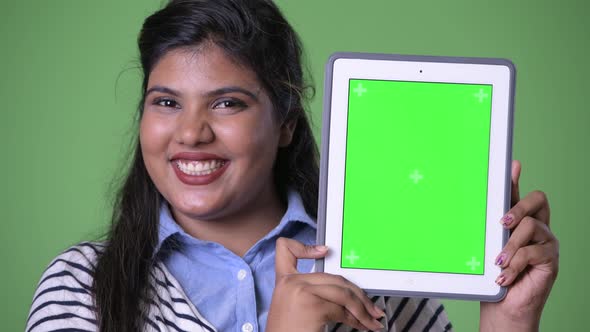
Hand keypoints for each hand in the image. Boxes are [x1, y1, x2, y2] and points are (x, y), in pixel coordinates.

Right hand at [266, 237, 384, 331]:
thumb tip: (343, 292)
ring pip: (343, 294)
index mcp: (283, 281)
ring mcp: (302, 291)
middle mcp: (290, 282)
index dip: (305, 246)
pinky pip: (342, 311)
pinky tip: (361, 326)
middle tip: (371, 308)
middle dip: (357, 294)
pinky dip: (356, 320)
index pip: (285, 249)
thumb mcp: (291, 307)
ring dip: (362, 308)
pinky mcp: (313, 306)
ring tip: (372, 320)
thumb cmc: (288, 331)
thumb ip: (308, 292)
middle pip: (333, 278)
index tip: (326, 250)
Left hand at [480, 160, 559, 330]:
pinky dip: (516, 263)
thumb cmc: (493, 276)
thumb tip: (479, 207)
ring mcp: (547, 242)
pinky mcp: (551, 259)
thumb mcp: (487, 248)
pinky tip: (504, 275)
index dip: (516, 180)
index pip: (520, 195)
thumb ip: (487, 229)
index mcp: (520, 222)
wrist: (503, 307)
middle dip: (518, 207)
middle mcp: (537, 227)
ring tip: (498, 262)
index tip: (512, 164)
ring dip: (510, 245)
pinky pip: (534, 252)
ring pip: (531, 227)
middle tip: (501, 222)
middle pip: (537, 200)